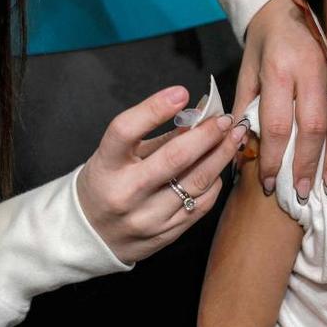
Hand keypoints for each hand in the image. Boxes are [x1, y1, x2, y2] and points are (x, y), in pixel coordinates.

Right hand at [77, 86, 248, 263]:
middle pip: (174, 158)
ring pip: (196, 182)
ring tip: (234, 137)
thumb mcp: (118, 156)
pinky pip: (201, 204)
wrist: (91, 234)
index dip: (154, 108)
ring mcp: (147, 217)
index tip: (181, 92)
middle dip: (207, 135)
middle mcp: (125, 193)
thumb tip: (197, 114)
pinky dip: (214, 181)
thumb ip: (155, 136)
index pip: (126, 131)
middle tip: (225, 119)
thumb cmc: (107, 184)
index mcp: (106, 166)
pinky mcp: (165, 234)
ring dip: (221, 155)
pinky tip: (217, 167)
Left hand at [234, 0, 326, 201]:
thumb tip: (238, 149)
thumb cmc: (265, 40)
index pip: (276, 123)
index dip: (273, 158)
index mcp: (279, 69)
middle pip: (313, 127)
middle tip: (302, 192)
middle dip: (307, 164)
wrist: (292, 1)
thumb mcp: (247, 69)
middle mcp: (311, 70)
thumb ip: (245, 107)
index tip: (269, 183)